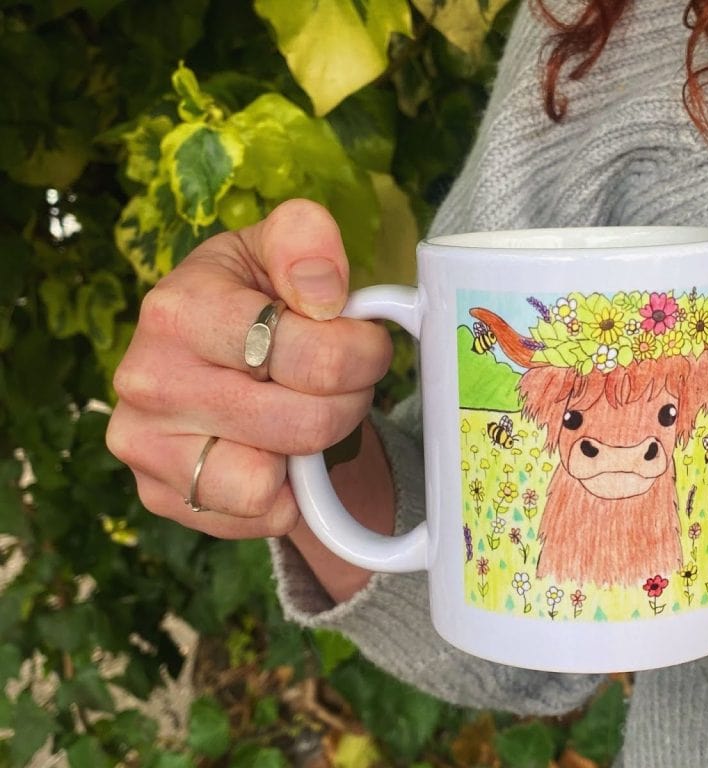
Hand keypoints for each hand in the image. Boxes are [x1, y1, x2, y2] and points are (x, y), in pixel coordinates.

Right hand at [106, 199, 393, 545]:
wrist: (211, 353)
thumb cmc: (254, 298)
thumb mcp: (278, 249)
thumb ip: (306, 241)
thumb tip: (323, 294)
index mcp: (179, 309)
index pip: (314, 357)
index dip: (362, 355)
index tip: (363, 343)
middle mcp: (149, 380)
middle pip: (306, 423)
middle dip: (348, 402)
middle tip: (341, 383)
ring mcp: (146, 445)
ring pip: (273, 482)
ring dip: (313, 453)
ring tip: (301, 412)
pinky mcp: (158, 495)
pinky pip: (258, 517)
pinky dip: (285, 494)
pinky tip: (271, 450)